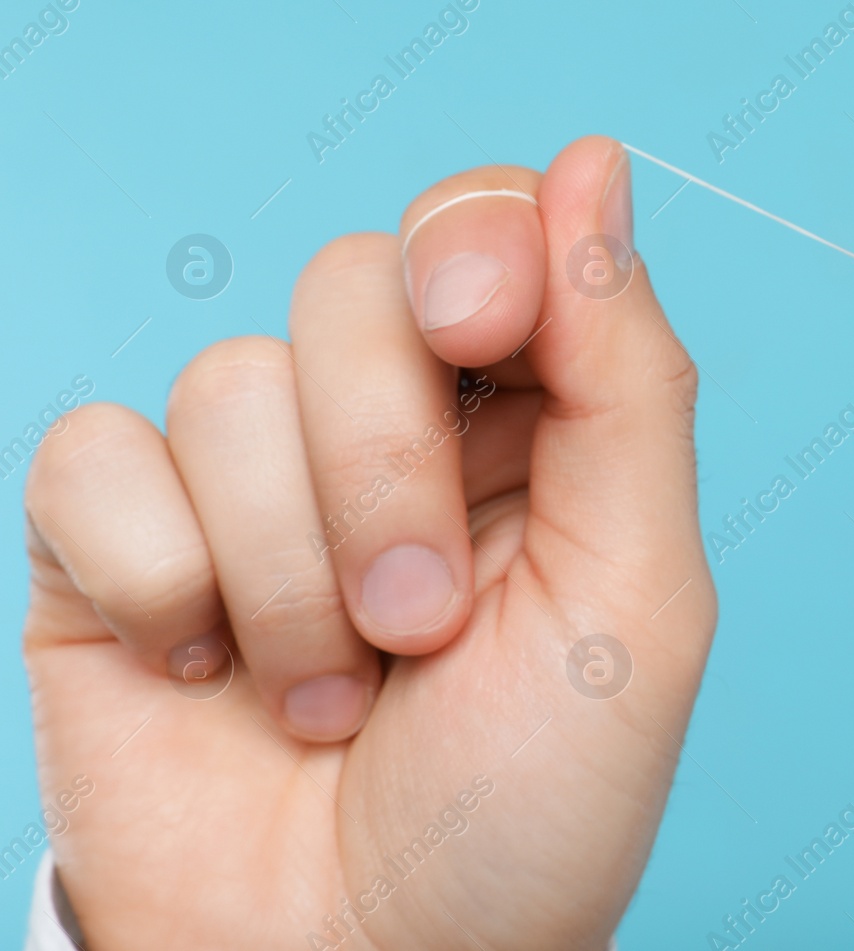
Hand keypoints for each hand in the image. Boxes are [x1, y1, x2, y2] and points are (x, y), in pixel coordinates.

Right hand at [23, 136, 714, 948]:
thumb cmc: (525, 811)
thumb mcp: (635, 598)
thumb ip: (626, 379)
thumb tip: (589, 165)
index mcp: (528, 429)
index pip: (486, 237)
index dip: (475, 253)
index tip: (477, 328)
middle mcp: (389, 433)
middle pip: (351, 287)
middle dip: (388, 473)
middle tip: (423, 625)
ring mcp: (247, 484)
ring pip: (231, 384)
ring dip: (292, 571)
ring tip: (335, 694)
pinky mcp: (119, 543)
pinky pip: (96, 457)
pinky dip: (164, 582)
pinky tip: (212, 676)